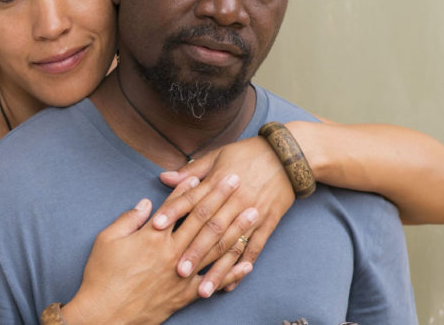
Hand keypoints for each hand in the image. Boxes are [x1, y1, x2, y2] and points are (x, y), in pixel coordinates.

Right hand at [62, 178, 252, 324]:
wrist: (106, 315)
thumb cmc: (102, 275)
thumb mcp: (107, 240)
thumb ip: (129, 219)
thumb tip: (145, 204)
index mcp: (152, 237)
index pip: (176, 206)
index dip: (189, 189)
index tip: (203, 175)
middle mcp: (172, 252)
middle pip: (202, 220)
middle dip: (221, 198)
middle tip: (237, 181)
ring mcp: (182, 274)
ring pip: (216, 248)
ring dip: (237, 229)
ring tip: (252, 213)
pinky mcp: (185, 294)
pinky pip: (214, 282)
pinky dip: (233, 273)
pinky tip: (248, 263)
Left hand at [151, 137, 294, 296]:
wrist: (288, 156)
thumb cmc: (247, 154)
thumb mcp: (217, 156)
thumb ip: (191, 171)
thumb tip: (164, 177)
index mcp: (218, 183)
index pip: (192, 200)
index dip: (173, 212)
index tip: (156, 227)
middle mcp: (235, 201)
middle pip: (211, 229)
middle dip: (194, 250)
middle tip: (178, 270)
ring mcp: (253, 214)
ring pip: (232, 245)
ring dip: (217, 269)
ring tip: (202, 289)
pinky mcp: (268, 224)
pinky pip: (254, 249)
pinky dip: (241, 267)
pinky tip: (230, 285)